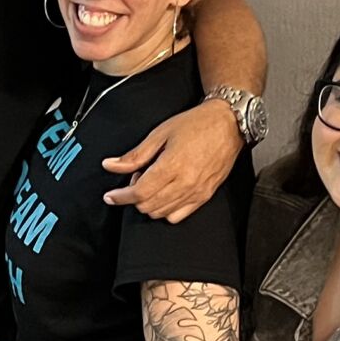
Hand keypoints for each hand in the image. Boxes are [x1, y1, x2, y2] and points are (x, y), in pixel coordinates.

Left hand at [102, 99, 243, 221]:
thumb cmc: (197, 124)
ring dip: (149, 203)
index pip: (139, 193)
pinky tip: (165, 193)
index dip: (121, 197)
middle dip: (135, 196)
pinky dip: (165, 210)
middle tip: (138, 176)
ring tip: (153, 182)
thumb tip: (111, 165)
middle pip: (148, 206)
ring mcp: (196, 192)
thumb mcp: (160, 134)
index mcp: (172, 166)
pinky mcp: (205, 196)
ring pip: (161, 213)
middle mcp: (185, 183)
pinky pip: (178, 216)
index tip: (110, 197)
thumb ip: (135, 155)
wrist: (228, 124)